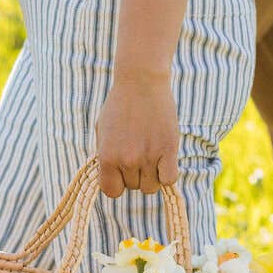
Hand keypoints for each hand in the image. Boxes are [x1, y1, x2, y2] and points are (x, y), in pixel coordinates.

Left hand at [95, 72, 178, 197]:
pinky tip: (165, 161)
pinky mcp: (168, 150)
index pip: (111, 191)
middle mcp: (127, 160)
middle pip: (134, 187)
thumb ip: (106, 157)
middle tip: (139, 153)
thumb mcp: (103, 131)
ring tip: (151, 155)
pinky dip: (167, 175)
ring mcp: (148, 156)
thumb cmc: (120, 105)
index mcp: (107, 157)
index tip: (122, 173)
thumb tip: (113, 178)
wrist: (141, 81)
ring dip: (152, 175)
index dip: (118, 184)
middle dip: (136, 175)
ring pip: (151, 186)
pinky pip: (169, 180)